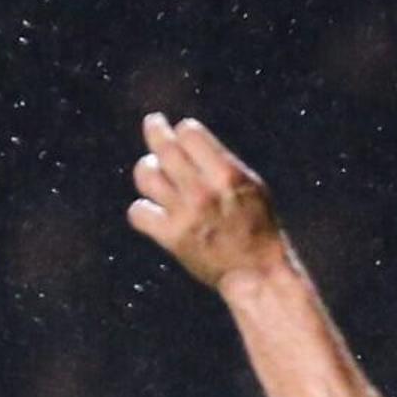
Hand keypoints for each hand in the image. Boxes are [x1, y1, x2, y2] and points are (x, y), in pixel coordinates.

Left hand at [127, 114, 291, 289]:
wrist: (256, 273)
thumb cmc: (258, 227)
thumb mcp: (252, 186)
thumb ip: (221, 162)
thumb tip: (186, 137)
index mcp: (227, 175)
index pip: (189, 132)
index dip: (185, 131)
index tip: (185, 135)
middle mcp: (203, 191)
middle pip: (164, 147)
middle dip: (156, 129)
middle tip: (154, 123)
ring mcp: (184, 214)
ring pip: (146, 175)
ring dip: (148, 169)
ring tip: (153, 171)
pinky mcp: (171, 237)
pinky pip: (138, 212)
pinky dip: (143, 210)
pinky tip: (153, 211)